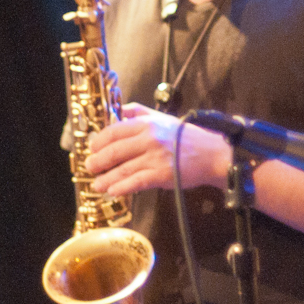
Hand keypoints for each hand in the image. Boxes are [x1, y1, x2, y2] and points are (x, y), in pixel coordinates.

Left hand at [85, 103, 231, 195]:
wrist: (212, 154)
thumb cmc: (187, 138)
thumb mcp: (163, 118)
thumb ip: (139, 112)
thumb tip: (118, 111)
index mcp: (147, 123)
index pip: (114, 131)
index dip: (98, 141)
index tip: (92, 148)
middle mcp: (149, 138)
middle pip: (114, 150)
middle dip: (97, 161)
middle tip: (90, 167)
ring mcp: (155, 157)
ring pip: (122, 169)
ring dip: (106, 179)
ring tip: (97, 184)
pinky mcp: (162, 174)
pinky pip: (135, 182)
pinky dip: (121, 188)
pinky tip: (113, 191)